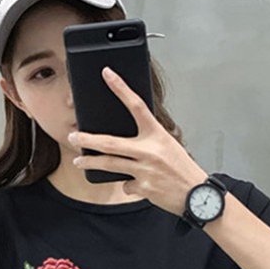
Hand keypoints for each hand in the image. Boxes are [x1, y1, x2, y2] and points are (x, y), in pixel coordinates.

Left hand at [68, 66, 208, 217]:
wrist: (197, 194)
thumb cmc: (182, 169)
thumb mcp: (168, 145)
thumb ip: (148, 141)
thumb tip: (124, 142)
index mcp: (157, 134)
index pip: (136, 105)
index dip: (121, 88)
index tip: (107, 74)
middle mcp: (149, 150)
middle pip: (110, 142)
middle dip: (87, 140)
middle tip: (72, 136)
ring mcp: (144, 169)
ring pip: (109, 164)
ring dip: (90, 163)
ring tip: (79, 162)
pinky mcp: (143, 187)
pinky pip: (126, 185)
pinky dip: (128, 185)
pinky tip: (137, 185)